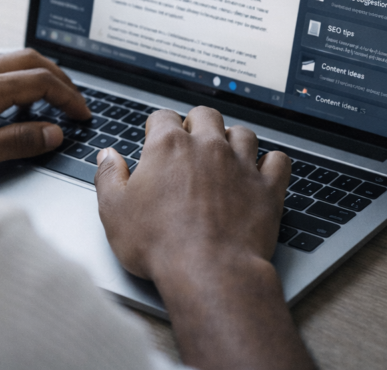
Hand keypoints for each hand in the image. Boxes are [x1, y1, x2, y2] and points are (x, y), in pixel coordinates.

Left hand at [0, 49, 89, 182]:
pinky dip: (13, 75)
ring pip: (8, 60)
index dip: (69, 97)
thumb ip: (16, 142)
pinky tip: (9, 97)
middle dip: (59, 77)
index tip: (84, 116)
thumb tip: (54, 132)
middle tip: (76, 101)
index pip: (41, 81)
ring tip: (51, 95)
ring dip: (37, 72)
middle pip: (29, 60)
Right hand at [94, 106, 289, 279]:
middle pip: (206, 114)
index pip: (163, 116)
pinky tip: (262, 171)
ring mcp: (241, 165)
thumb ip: (108, 176)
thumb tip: (107, 156)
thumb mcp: (114, 210)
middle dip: (197, 123)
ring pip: (243, 133)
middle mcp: (208, 146)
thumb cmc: (159, 244)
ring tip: (225, 156)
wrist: (208, 272)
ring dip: (233, 140)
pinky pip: (278, 161)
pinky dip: (271, 163)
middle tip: (190, 144)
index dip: (158, 127)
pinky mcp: (267, 188)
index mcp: (168, 146)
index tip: (155, 140)